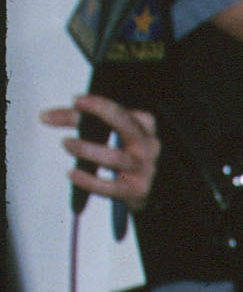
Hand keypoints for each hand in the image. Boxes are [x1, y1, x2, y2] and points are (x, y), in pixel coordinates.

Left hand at [42, 94, 159, 206]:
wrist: (149, 187)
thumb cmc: (124, 152)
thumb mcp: (108, 132)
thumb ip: (77, 120)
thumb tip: (45, 117)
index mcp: (144, 124)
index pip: (119, 110)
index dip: (98, 104)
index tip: (76, 100)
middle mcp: (148, 145)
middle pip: (126, 124)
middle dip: (101, 113)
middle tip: (75, 109)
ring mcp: (145, 169)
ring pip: (115, 158)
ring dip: (88, 149)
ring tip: (66, 143)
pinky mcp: (137, 191)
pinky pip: (111, 187)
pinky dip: (89, 181)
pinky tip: (72, 173)